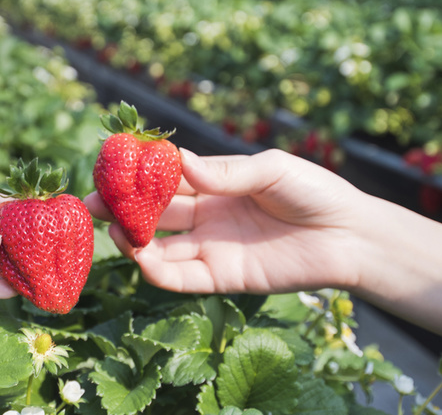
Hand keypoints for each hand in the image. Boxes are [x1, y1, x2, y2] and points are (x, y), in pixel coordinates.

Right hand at [85, 149, 370, 294]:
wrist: (352, 237)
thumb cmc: (316, 192)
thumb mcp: (272, 171)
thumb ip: (226, 172)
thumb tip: (180, 164)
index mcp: (216, 183)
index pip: (166, 179)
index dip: (136, 174)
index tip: (106, 167)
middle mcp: (207, 214)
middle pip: (154, 212)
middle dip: (121, 207)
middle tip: (89, 203)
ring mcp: (212, 246)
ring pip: (160, 246)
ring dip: (132, 240)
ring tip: (110, 230)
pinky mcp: (223, 277)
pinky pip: (181, 277)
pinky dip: (156, 270)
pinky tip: (140, 257)